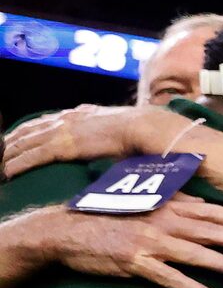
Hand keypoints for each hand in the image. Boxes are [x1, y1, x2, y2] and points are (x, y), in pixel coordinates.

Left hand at [3, 103, 170, 177]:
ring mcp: (62, 131)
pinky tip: (8, 172)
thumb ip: (112, 133)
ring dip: (8, 153)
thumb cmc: (142, 131)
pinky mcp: (61, 145)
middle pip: (29, 130)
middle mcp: (67, 119)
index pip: (46, 121)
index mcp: (81, 114)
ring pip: (25, 143)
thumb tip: (118, 145)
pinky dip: (17, 164)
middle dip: (11, 141)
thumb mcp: (122, 127)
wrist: (144, 127)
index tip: (17, 137)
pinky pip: (32, 156)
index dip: (29, 130)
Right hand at [31, 197, 222, 287]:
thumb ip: (173, 202)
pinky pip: (167, 277)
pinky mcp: (135, 263)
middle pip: (209, 232)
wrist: (65, 230)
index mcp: (165, 207)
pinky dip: (188, 287)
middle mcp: (162, 222)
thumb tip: (201, 202)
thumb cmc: (106, 216)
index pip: (209, 212)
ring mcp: (149, 243)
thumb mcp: (141, 203)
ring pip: (194, 254)